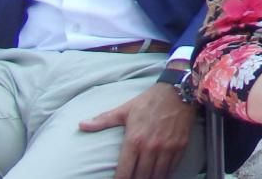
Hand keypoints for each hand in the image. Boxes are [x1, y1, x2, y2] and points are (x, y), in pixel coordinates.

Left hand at [79, 82, 197, 178]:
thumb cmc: (150, 100)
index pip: (124, 172)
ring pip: (158, 176)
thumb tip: (81, 125)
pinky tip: (160, 174)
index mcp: (134, 140)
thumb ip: (103, 120)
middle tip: (133, 178)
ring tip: (145, 177)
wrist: (179, 90)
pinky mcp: (180, 146)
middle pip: (141, 177)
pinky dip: (166, 174)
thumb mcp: (125, 110)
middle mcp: (151, 147)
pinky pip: (172, 168)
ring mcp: (167, 148)